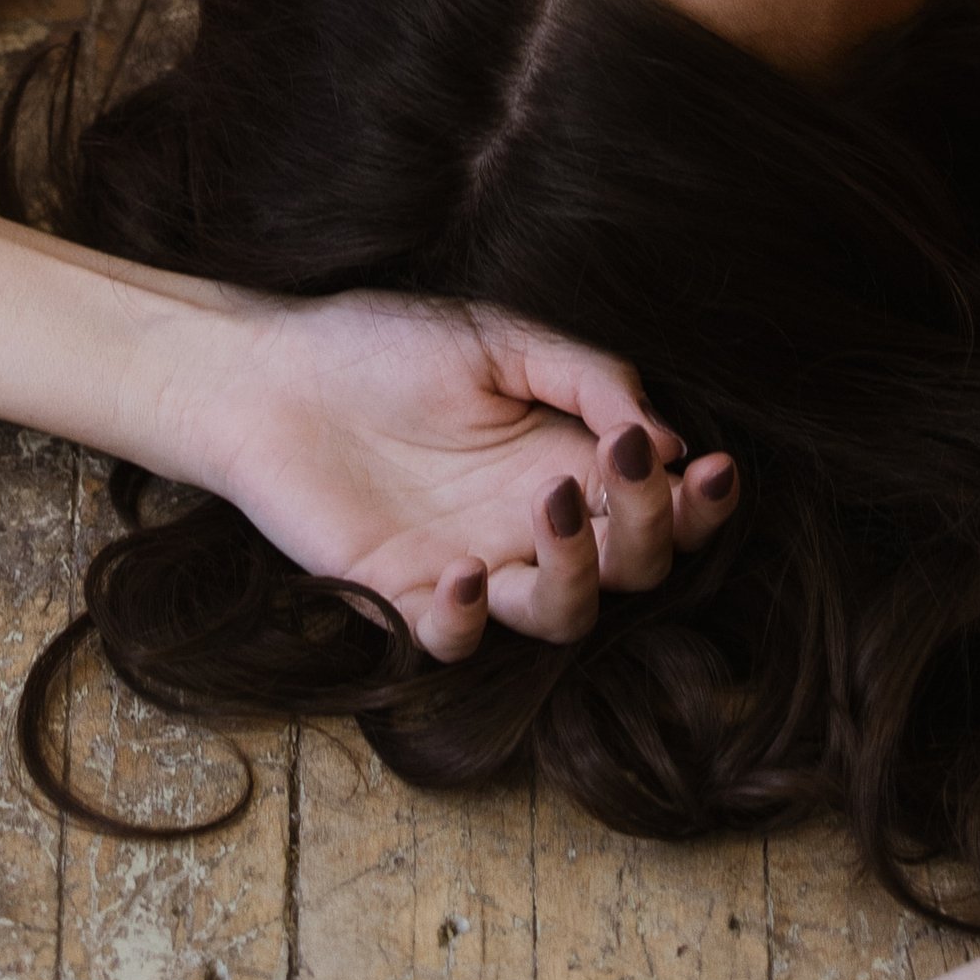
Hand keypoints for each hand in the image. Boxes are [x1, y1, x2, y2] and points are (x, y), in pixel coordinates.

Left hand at [182, 289, 738, 658]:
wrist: (270, 374)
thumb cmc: (384, 345)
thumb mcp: (499, 338)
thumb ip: (589, 380)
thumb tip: (670, 440)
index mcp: (567, 457)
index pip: (659, 504)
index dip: (697, 502)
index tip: (709, 467)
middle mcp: (534, 523)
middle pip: (634, 566)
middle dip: (649, 527)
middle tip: (622, 466)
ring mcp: (477, 564)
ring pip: (563, 616)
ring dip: (576, 571)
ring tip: (547, 500)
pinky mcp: (406, 597)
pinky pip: (457, 640)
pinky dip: (472, 619)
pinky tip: (465, 570)